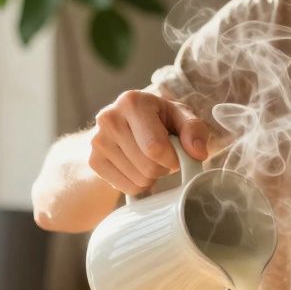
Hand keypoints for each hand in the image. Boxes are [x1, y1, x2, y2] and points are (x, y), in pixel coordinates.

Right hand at [89, 89, 209, 195]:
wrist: (127, 125)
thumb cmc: (160, 120)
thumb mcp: (181, 116)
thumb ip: (194, 129)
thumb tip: (197, 152)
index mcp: (132, 102)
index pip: (155, 147)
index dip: (173, 159)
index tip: (176, 155)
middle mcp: (109, 118)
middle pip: (147, 167)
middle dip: (163, 169)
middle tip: (162, 158)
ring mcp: (98, 141)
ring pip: (138, 180)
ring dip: (151, 177)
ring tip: (149, 160)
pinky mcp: (93, 160)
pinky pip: (126, 187)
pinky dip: (138, 184)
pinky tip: (137, 168)